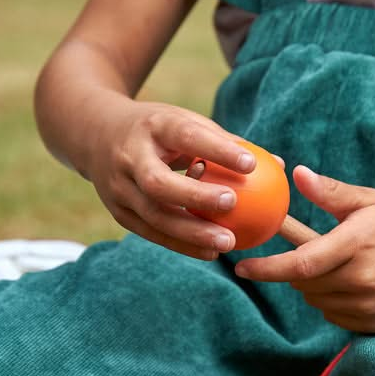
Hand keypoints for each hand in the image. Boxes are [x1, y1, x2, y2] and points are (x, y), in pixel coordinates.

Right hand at [85, 94, 255, 258]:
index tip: (251, 164)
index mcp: (151, 126)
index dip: (217, 149)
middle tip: (233, 206)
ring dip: (191, 233)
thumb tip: (280, 165)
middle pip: (159, 183)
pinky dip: (181, 244)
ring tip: (228, 243)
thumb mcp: (184, 123)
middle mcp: (129, 157)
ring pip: (154, 215)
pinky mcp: (118, 211)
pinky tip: (210, 252)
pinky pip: (151, 232)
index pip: (185, 136)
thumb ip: (226, 143)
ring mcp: (118, 187)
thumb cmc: (159, 130)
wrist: (95, 134)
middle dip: (196, 197)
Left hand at [235, 166, 374, 332]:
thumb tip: (296, 174)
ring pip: (316, 299)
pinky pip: (332, 313)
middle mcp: (364, 280)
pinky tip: (349, 280)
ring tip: (333, 261)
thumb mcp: (366, 200)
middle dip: (294, 268)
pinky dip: (330, 298)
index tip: (242, 268)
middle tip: (303, 249)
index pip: (302, 264)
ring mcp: (371, 305)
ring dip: (312, 283)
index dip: (268, 268)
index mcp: (358, 244)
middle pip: (304, 283)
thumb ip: (329, 192)